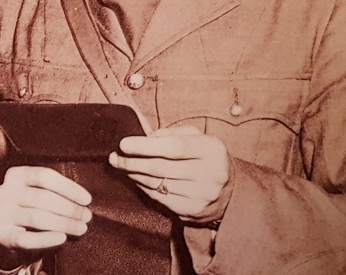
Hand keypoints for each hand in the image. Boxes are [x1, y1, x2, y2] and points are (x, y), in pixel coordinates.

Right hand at [0, 166, 91, 268]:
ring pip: (37, 217)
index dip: (68, 188)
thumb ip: (55, 190)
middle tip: (86, 216)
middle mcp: (5, 192)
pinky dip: (47, 239)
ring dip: (64, 223)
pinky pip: (27, 239)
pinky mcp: (2, 235)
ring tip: (81, 228)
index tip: (87, 199)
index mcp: (15, 175)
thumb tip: (84, 201)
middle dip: (69, 208)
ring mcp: (1, 214)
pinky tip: (62, 238)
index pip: (44, 176)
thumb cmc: (31, 207)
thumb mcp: (37, 191)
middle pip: (42, 197)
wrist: (10, 232)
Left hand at [108, 126, 233, 223]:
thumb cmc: (206, 158)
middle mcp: (209, 174)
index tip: (124, 144)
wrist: (230, 192)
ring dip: (134, 174)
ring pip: (157, 184)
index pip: (174, 148)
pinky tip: (135, 178)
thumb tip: (144, 138)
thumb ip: (171, 133)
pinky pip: (159, 198)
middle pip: (160, 167)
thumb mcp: (197, 137)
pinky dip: (143, 187)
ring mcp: (200, 196)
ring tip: (121, 165)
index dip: (145, 146)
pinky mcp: (191, 211)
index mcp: (211, 150)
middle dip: (132, 161)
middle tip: (115, 157)